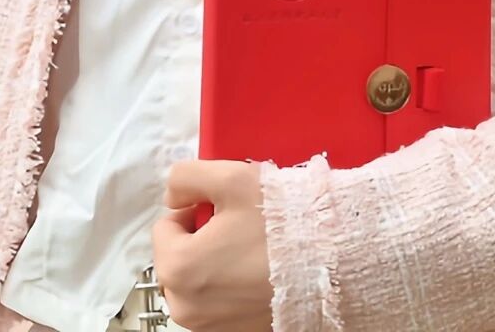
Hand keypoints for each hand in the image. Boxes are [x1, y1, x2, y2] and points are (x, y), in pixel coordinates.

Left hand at [152, 159, 273, 331]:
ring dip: (213, 263)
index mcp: (178, 268)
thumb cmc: (281, 224)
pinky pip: (217, 303)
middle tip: (237, 228)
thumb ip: (187, 177)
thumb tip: (173, 195)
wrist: (329, 262)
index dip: (194, 210)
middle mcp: (187, 307)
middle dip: (199, 239)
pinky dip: (229, 287)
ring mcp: (209, 326)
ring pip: (196, 282)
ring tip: (250, 249)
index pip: (166, 227)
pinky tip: (257, 271)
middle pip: (177, 257)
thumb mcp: (231, 178)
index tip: (221, 210)